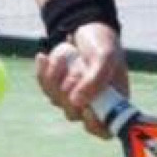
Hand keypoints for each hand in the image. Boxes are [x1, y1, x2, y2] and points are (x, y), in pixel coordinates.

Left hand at [34, 23, 128, 138]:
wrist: (86, 26)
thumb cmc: (103, 43)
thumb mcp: (104, 57)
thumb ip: (95, 79)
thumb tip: (78, 102)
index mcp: (113, 102)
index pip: (103, 130)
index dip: (93, 124)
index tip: (87, 108)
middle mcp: (92, 103)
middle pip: (73, 114)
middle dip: (70, 88)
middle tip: (77, 67)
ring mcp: (73, 97)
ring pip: (56, 99)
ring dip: (57, 75)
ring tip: (66, 54)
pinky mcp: (56, 87)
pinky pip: (44, 87)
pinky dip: (43, 71)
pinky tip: (43, 57)